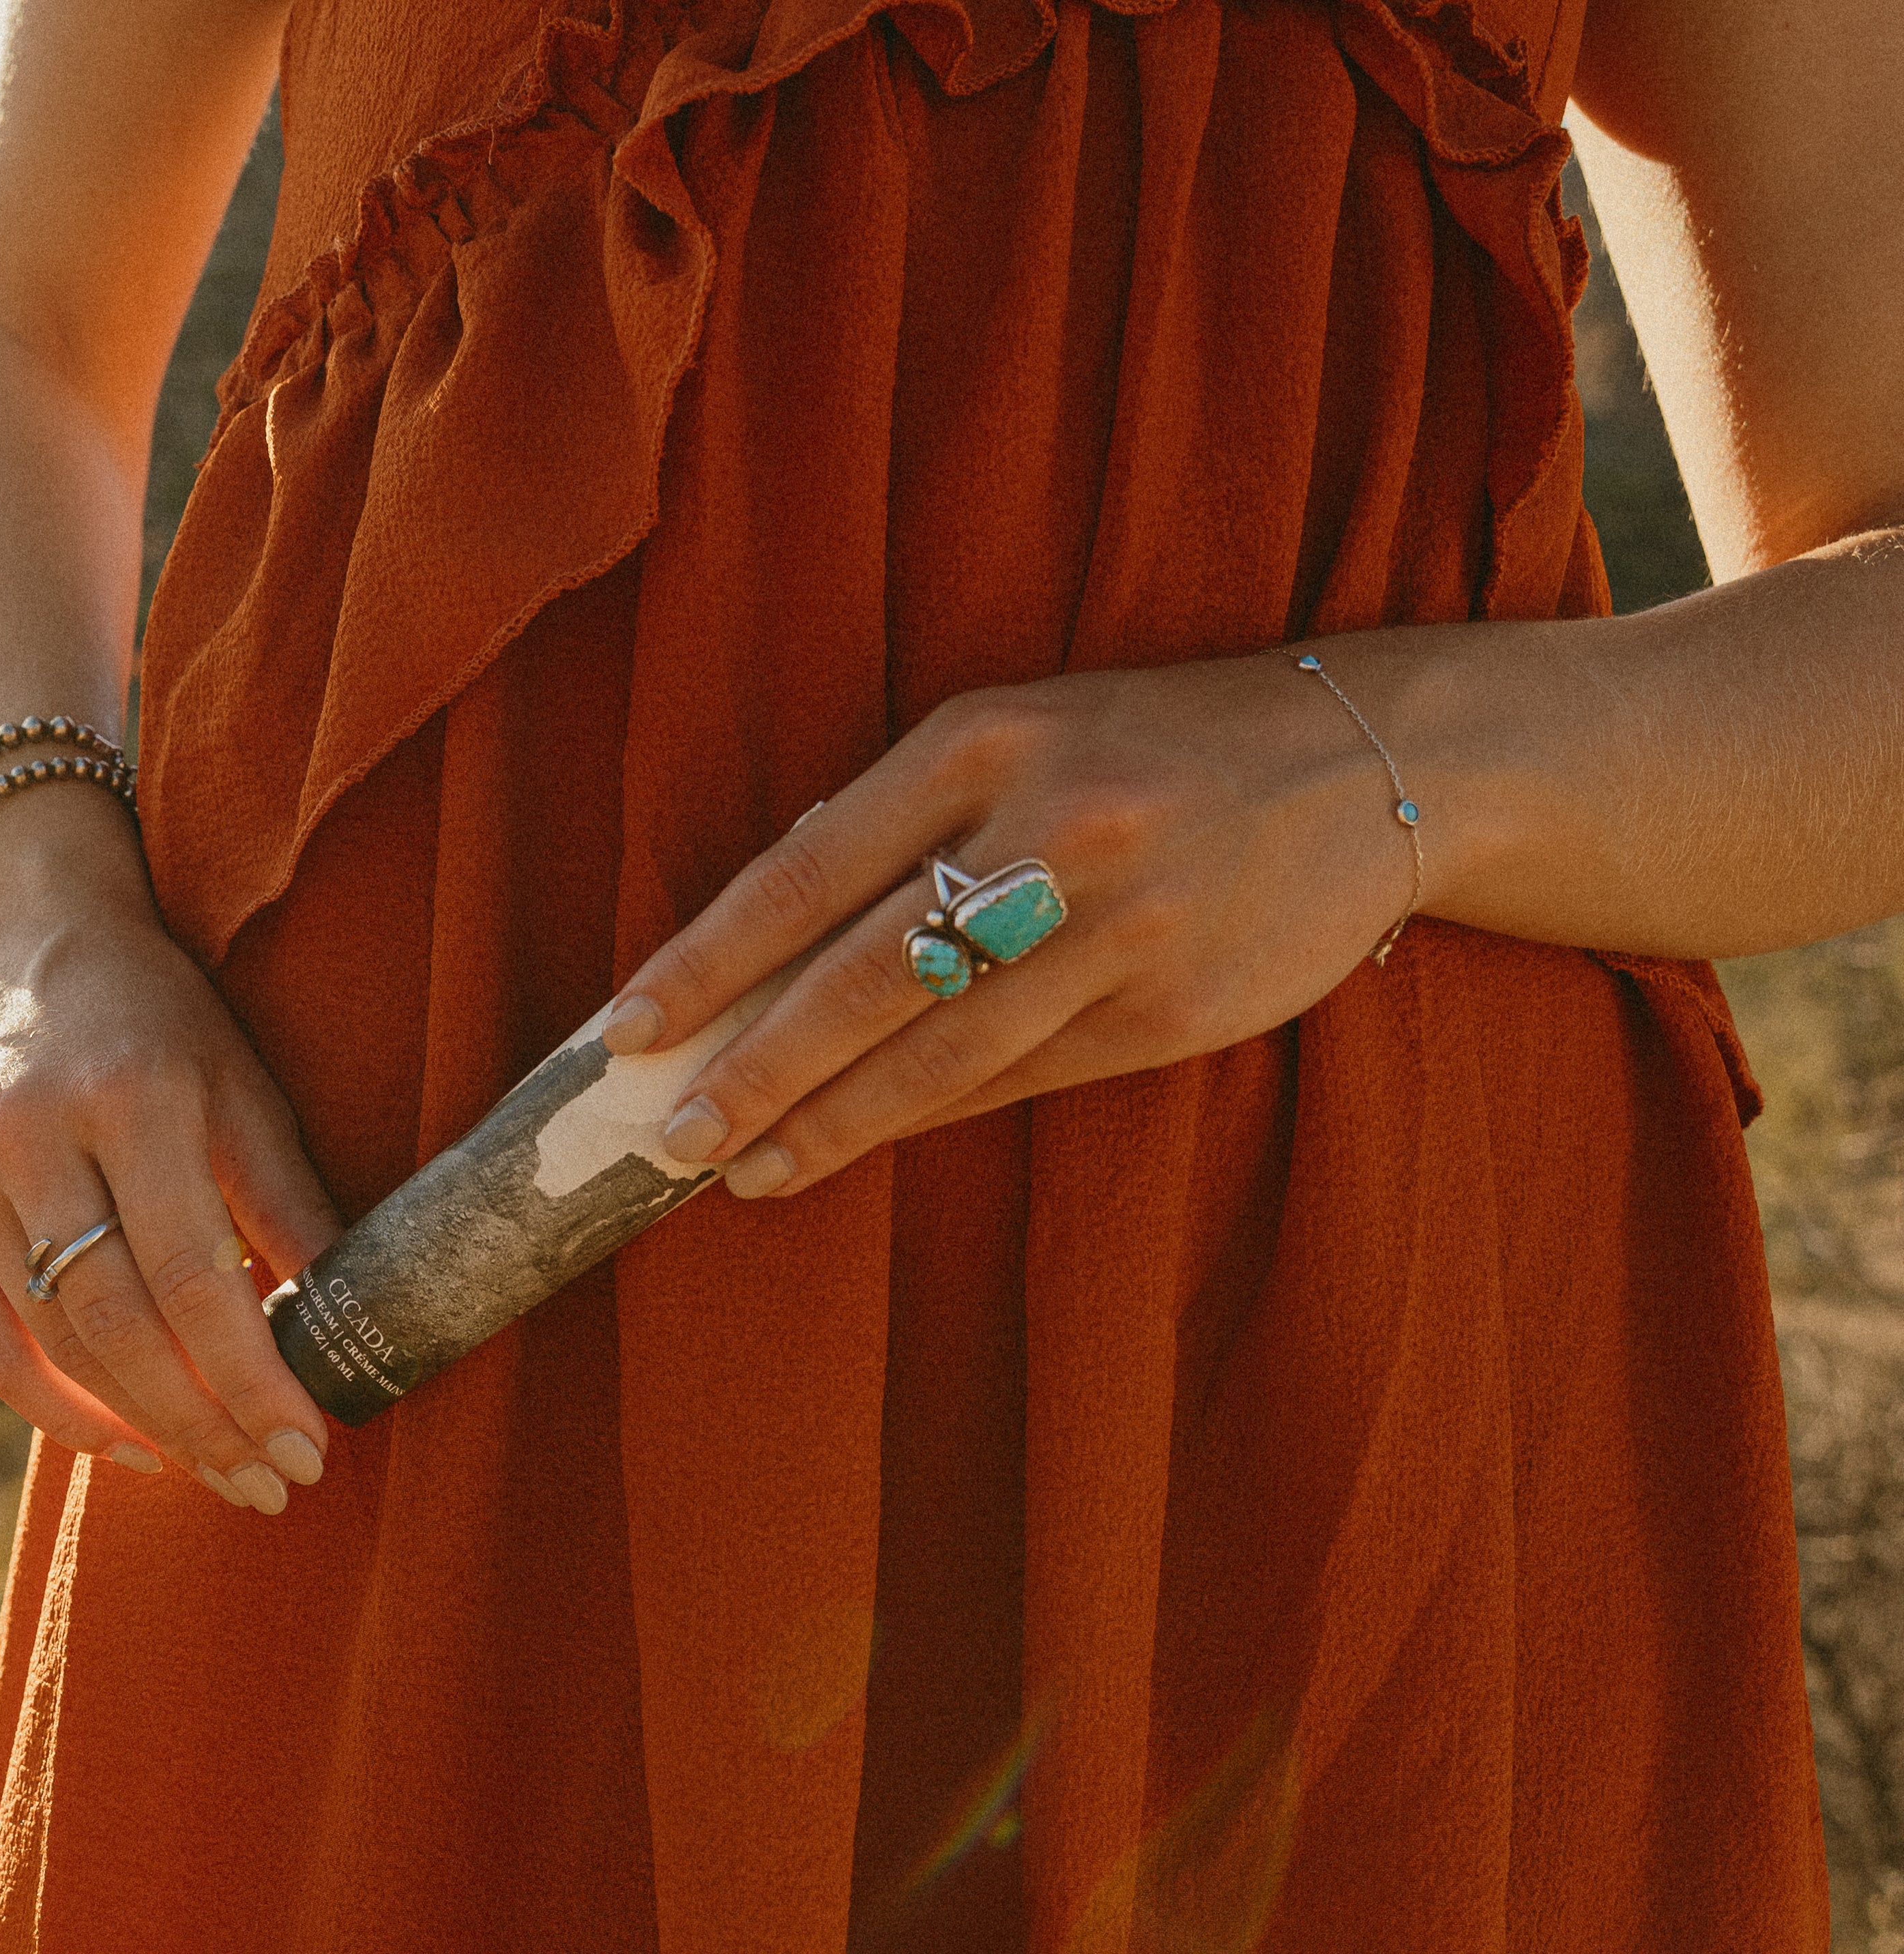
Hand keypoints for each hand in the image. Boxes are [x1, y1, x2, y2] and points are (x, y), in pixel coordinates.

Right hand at [0, 788, 342, 1512]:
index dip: (250, 1376)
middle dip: (203, 1424)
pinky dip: (52, 1407)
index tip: (307, 1447)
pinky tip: (121, 1441)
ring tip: (214, 1470)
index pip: (192, 1275)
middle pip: (116, 1326)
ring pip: (51, 1344)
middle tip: (268, 1484)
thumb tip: (350, 1329)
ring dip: (139, 1427)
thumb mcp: (240, 1083)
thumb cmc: (155, 1017)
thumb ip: (285, 1204)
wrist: (18, 939)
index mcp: (129, 1096)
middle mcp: (31, 1136)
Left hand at [598, 650, 1434, 1196]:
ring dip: (829, 1121)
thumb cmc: (1152, 746)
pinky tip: (856, 1143)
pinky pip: (1019, 1075)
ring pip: (939, 1050)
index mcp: (984, 742)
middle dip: (753, 1069)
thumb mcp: (1022, 737)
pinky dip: (927, 1115)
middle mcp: (1050, 829)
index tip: (627, 1027)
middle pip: (862, 978)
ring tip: (747, 1170)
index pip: (807, 870)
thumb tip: (764, 945)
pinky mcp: (1174, 1002)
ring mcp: (1119, 923)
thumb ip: (905, 823)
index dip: (706, 959)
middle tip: (671, 1136)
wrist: (1372, 758)